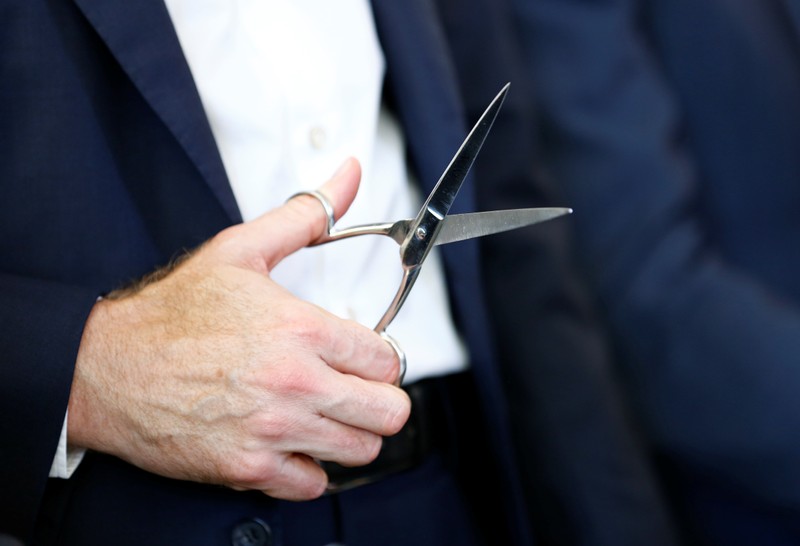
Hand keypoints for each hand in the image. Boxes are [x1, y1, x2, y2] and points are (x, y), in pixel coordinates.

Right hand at [67, 158, 409, 499]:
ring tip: (324, 414)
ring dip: (349, 434)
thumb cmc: (171, 314)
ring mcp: (273, 430)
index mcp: (302, 330)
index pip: (388, 360)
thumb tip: (349, 174)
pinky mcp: (247, 468)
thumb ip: (307, 214)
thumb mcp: (241, 249)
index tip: (363, 357)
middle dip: (378, 400)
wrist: (105, 368)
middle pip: (389, 412)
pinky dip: (309, 468)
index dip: (381, 358)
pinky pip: (312, 485)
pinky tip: (291, 441)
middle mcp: (295, 383)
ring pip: (360, 450)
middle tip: (354, 389)